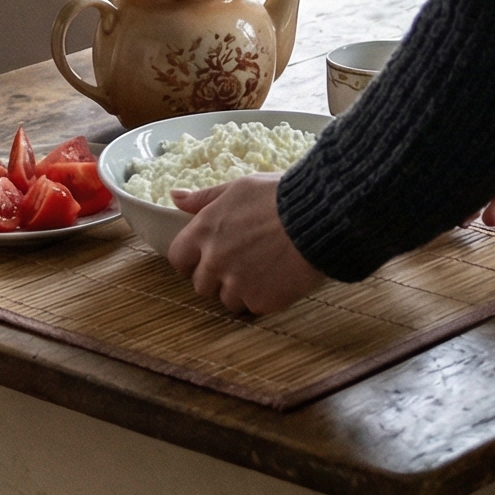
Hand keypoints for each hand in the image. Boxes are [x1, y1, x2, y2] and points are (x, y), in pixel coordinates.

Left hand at [167, 176, 322, 315]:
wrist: (319, 219)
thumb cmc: (279, 197)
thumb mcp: (240, 187)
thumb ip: (204, 197)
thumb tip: (175, 196)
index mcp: (205, 230)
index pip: (178, 258)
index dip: (191, 260)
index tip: (206, 257)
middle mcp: (214, 260)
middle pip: (201, 284)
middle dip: (216, 277)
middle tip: (241, 262)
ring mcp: (235, 284)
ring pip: (226, 299)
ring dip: (239, 290)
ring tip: (263, 269)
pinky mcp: (259, 301)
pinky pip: (252, 307)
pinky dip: (262, 297)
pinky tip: (278, 278)